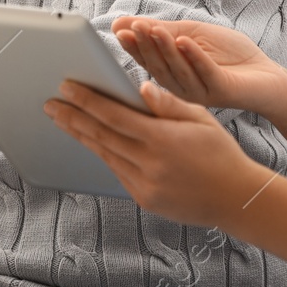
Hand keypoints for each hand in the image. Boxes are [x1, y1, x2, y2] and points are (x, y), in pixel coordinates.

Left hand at [45, 79, 274, 229]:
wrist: (235, 198)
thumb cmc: (221, 152)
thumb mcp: (200, 118)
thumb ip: (167, 103)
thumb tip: (140, 87)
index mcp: (161, 139)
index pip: (113, 115)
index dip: (86, 100)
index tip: (66, 87)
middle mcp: (148, 164)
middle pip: (100, 136)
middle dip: (72, 118)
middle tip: (51, 104)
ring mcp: (144, 185)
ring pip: (104, 155)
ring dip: (82, 136)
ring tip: (63, 120)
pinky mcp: (144, 199)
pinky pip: (117, 172)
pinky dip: (103, 154)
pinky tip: (93, 142)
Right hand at [110, 17, 286, 117]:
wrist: (266, 74)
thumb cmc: (228, 54)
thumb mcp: (190, 34)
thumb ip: (160, 30)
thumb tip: (120, 23)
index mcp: (171, 74)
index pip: (147, 60)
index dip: (133, 46)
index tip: (120, 31)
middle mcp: (180, 87)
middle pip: (158, 66)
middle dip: (146, 46)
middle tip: (135, 27)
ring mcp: (200, 91)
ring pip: (178, 70)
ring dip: (166, 48)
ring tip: (155, 29)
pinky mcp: (221, 91)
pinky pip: (205, 72)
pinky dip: (194, 56)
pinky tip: (185, 41)